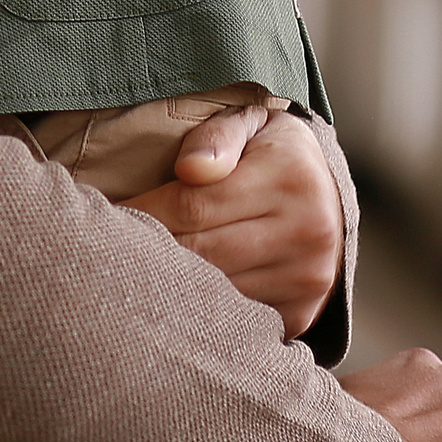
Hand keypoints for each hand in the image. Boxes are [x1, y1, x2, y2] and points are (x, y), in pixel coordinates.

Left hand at [121, 107, 341, 337]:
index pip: (194, 204)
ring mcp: (307, 277)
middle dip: (150, 248)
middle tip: (111, 246)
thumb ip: (217, 137)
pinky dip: (202, 307)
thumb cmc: (271, 152)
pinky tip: (178, 294)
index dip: (144, 211)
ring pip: (216, 290)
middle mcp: (308, 230)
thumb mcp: (249, 123)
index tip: (110, 214)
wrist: (331, 196)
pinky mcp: (302, 312)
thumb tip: (190, 168)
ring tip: (138, 267)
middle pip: (201, 252)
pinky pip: (235, 318)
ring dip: (172, 281)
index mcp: (290, 176)